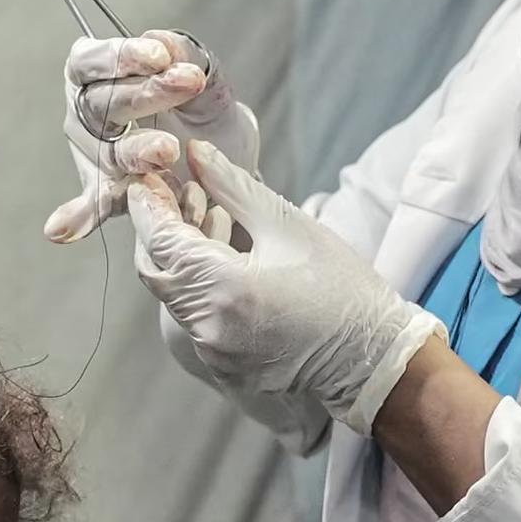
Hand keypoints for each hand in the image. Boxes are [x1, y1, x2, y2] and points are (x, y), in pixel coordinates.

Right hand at [45, 30, 260, 244]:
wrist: (227, 161)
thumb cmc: (205, 111)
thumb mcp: (207, 78)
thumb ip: (187, 55)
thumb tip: (160, 39)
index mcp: (99, 73)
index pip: (92, 60)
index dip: (120, 56)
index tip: (159, 57)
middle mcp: (87, 113)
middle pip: (100, 104)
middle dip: (143, 95)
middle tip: (184, 87)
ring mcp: (95, 156)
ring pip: (106, 152)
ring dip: (134, 151)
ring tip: (166, 152)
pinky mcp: (111, 193)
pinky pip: (94, 204)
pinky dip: (78, 217)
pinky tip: (62, 230)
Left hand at [125, 142, 436, 433]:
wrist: (373, 360)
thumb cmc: (342, 288)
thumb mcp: (289, 226)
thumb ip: (234, 188)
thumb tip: (196, 154)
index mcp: (223, 289)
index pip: (160, 241)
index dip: (148, 205)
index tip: (147, 177)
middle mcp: (208, 328)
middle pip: (155, 271)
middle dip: (158, 230)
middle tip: (175, 192)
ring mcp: (213, 354)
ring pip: (175, 295)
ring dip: (183, 256)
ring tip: (210, 215)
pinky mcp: (223, 368)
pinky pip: (196, 319)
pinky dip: (201, 286)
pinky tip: (226, 258)